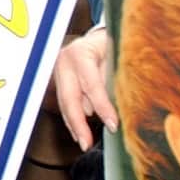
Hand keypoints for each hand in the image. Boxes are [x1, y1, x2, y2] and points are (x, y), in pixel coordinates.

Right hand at [54, 27, 115, 150]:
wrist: (100, 36)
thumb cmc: (114, 46)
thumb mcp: (118, 57)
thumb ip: (116, 79)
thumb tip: (120, 107)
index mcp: (79, 53)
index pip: (91, 85)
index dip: (103, 107)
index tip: (113, 126)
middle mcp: (63, 61)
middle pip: (69, 97)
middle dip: (78, 123)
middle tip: (86, 143)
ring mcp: (58, 70)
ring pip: (65, 102)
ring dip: (74, 124)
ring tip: (84, 141)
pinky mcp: (59, 78)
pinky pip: (66, 102)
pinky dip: (72, 117)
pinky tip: (78, 132)